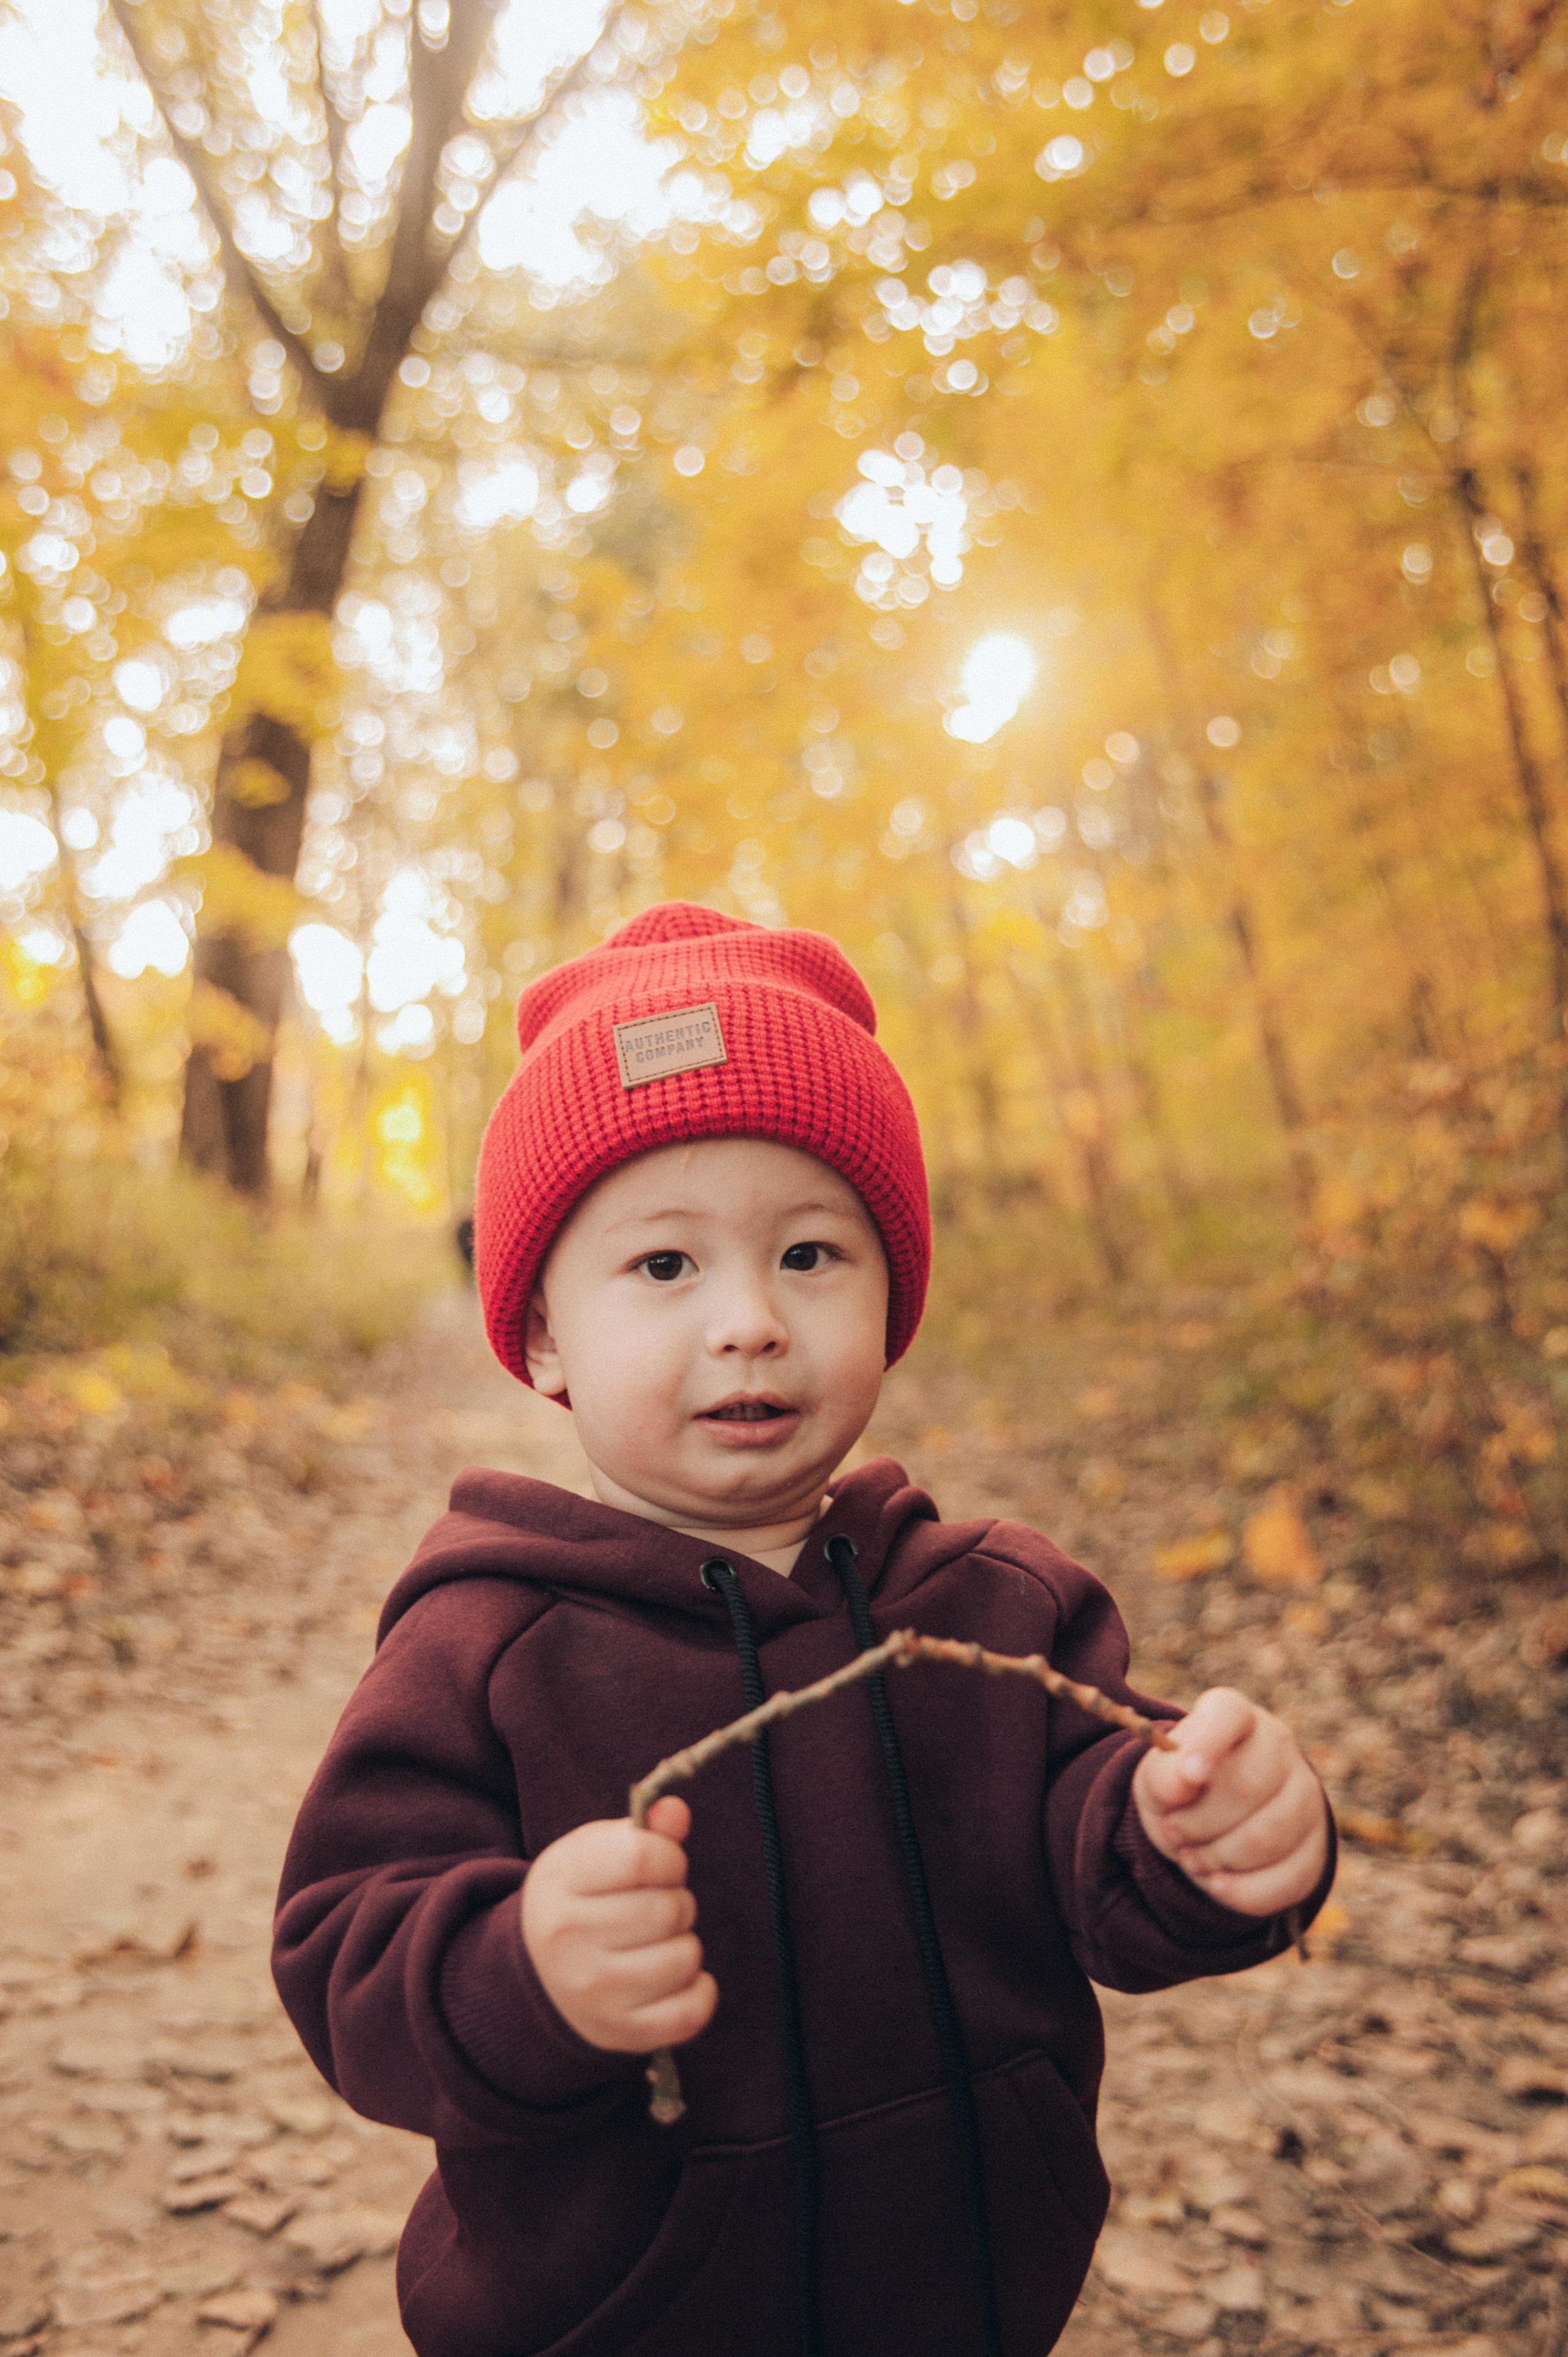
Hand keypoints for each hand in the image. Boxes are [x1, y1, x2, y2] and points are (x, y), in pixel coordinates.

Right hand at [520, 1796, 717, 2052]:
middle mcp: (568, 1940)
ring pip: (686, 1957)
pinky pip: (693, 2010)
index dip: (669, 1858)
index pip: (642, 1857)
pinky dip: (698, 1990)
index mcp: (560, 1882)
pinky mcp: (620, 2032)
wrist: (538, 1976)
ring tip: (655, 1944)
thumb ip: (642, 1831)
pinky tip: (675, 1979)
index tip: (661, 1866)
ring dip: (684, 1945)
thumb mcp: (595, 1854)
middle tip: (654, 1909)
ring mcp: (593, 1993)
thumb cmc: (580, 1901)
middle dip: (677, 1902)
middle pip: (669, 1908)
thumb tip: (678, 1812)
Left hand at [1133, 1687, 1328, 1915]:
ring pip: (1267, 1837)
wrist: (1209, 1828)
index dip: (1207, 1744)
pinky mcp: (1317, 1847)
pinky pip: (1288, 1879)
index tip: (1189, 1776)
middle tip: (1175, 1832)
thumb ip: (1163, 1774)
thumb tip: (1185, 1781)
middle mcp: (1279, 1745)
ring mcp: (1306, 1795)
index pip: (1228, 1714)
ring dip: (1217, 1858)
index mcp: (1233, 1716)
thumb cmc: (1181, 1792)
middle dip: (1198, 1822)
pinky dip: (1242, 1892)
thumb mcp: (1156, 1780)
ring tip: (1194, 1856)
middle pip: (1245, 1787)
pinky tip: (1218, 1884)